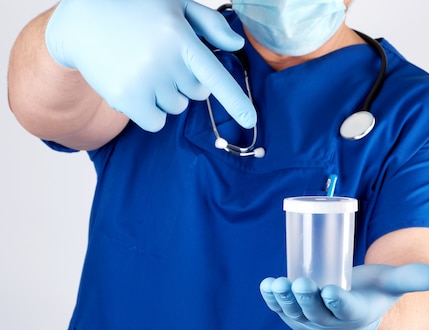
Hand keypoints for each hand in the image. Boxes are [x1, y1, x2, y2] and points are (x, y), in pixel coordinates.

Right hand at [45, 0, 255, 131]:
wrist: (81, 21)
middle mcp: (163, 60)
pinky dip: (150, 113)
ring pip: (176, 108)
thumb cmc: (136, 11)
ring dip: (165, 95)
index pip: (214, 76)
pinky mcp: (125, 97)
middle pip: (196, 94)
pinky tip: (135, 87)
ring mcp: (143, 81)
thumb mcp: (174, 5)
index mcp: (179, 37)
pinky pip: (156, 122)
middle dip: (184, 82)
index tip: (251, 120)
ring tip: (142, 68)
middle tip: (159, 59)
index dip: (235, 101)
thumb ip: (209, 24)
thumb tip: (236, 46)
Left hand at [260, 263, 428, 329]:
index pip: (345, 311)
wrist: (351, 319)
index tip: (329, 291)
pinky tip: (265, 285)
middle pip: (316, 312)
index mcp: (354, 315)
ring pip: (295, 312)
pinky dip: (271, 299)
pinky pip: (280, 310)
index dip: (337, 302)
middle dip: (307, 299)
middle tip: (301, 283)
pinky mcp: (294, 316)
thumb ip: (412, 278)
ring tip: (277, 284)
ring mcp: (308, 322)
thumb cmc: (372, 296)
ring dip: (284, 300)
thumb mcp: (391, 286)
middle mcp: (329, 323)